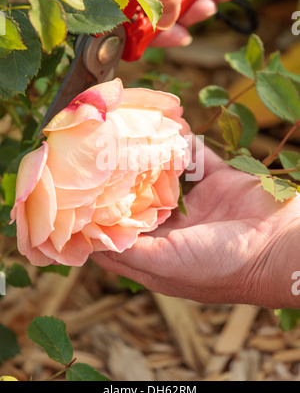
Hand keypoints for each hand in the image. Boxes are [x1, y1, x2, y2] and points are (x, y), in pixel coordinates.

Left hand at [92, 140, 299, 308]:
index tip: (81, 204)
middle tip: (99, 164)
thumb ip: (129, 253)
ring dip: (151, 161)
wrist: (280, 245)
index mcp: (164, 256)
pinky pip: (198, 157)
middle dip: (123, 187)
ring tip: (129, 140)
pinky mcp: (220, 182)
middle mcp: (179, 231)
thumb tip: (93, 242)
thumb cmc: (220, 266)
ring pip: (167, 178)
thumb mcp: (165, 266)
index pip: (124, 241)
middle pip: (142, 205)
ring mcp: (201, 205)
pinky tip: (169, 126)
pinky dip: (185, 142)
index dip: (102, 226)